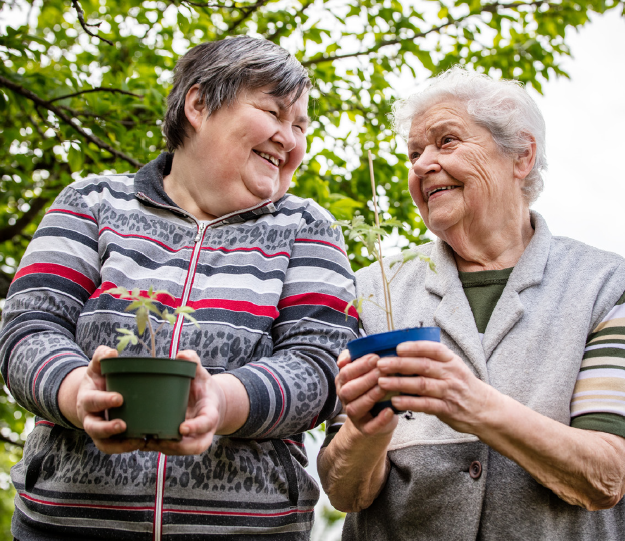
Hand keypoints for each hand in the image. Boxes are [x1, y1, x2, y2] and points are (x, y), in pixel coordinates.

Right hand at [75, 345, 146, 453]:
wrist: (91, 396)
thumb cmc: (99, 379)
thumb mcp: (97, 366)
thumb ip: (101, 356)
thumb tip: (110, 352)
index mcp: (87, 399)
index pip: (93, 401)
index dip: (104, 401)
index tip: (119, 398)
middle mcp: (90, 418)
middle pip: (94, 427)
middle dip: (107, 428)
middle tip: (123, 425)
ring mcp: (98, 431)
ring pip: (104, 443)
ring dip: (120, 444)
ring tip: (138, 440)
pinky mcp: (107, 440)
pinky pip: (114, 448)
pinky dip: (126, 448)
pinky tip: (142, 443)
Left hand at [145, 349, 225, 455]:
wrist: (208, 402)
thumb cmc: (202, 386)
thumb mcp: (201, 374)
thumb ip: (193, 363)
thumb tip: (182, 354)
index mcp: (210, 413)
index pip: (207, 422)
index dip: (196, 427)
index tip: (182, 428)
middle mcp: (204, 430)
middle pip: (196, 446)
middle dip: (178, 447)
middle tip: (159, 440)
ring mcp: (192, 438)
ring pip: (181, 451)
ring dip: (164, 449)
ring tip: (146, 442)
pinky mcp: (180, 442)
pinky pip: (171, 449)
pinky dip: (156, 448)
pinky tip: (140, 442)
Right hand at [336, 349, 397, 437]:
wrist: (374, 416)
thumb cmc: (369, 387)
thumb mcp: (362, 371)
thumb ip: (355, 358)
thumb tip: (347, 355)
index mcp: (343, 383)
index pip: (345, 373)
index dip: (360, 365)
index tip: (375, 357)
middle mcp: (345, 399)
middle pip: (349, 390)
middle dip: (366, 379)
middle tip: (382, 370)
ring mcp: (354, 415)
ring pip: (356, 407)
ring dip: (371, 396)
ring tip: (385, 387)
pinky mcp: (366, 429)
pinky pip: (370, 427)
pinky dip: (380, 420)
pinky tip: (390, 411)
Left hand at [377, 340, 494, 433]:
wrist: (485, 410)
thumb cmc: (463, 386)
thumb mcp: (453, 367)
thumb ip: (433, 361)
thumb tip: (402, 354)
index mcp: (451, 360)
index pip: (433, 349)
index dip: (415, 347)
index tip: (397, 347)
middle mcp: (451, 374)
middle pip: (423, 366)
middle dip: (399, 364)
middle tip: (381, 364)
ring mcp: (449, 391)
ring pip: (422, 385)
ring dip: (399, 383)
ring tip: (382, 382)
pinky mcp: (447, 409)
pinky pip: (426, 404)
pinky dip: (409, 402)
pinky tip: (395, 401)